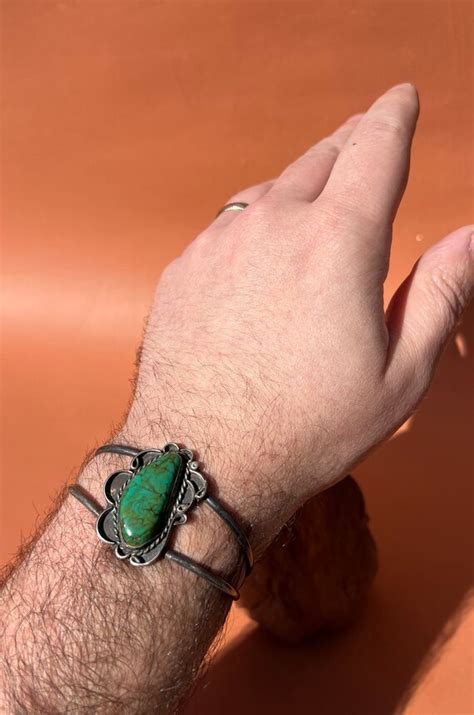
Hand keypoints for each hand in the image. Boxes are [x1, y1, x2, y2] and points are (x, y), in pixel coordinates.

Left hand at [124, 83, 472, 551]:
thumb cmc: (308, 428)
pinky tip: (262, 251)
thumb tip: (473, 235)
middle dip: (351, 143)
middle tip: (366, 139)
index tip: (402, 99)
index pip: (376, 148)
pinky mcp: (185, 269)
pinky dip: (255, 223)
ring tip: (318, 197)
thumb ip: (441, 292)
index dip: (394, 116)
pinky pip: (228, 225)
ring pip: (270, 188)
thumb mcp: (399, 372)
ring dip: (301, 184)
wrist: (203, 461)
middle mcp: (273, 226)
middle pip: (321, 157)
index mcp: (338, 243)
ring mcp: (219, 244)